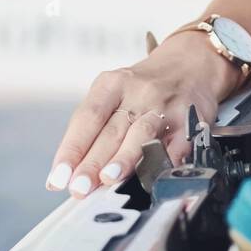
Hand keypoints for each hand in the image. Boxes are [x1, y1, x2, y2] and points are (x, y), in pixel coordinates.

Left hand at [44, 28, 243, 198]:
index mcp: (112, 83)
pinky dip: (163, 164)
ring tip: (108, 179)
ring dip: (124, 159)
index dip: (72, 148)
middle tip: (78, 187)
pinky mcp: (190, 120)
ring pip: (142, 134)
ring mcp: (165, 106)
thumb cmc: (144, 87)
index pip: (87, 117)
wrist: (191, 63)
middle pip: (111, 130)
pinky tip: (151, 179)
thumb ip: (95, 129)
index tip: (58, 177)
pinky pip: (176, 145)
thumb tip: (71, 172)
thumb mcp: (115, 92)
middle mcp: (139, 92)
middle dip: (92, 162)